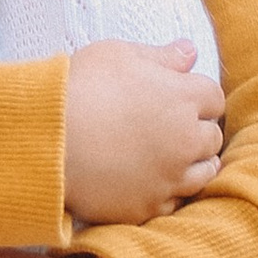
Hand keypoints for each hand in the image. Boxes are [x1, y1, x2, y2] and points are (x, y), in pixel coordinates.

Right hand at [61, 39, 222, 225]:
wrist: (44, 140)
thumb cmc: (78, 88)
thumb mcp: (118, 55)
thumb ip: (160, 56)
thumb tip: (190, 52)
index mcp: (182, 97)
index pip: (214, 97)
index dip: (197, 97)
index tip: (179, 99)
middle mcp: (186, 139)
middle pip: (212, 137)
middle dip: (197, 130)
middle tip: (172, 129)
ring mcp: (170, 176)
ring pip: (204, 173)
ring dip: (193, 163)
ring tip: (170, 158)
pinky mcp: (148, 206)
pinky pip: (175, 203)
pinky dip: (168, 193)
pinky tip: (151, 182)